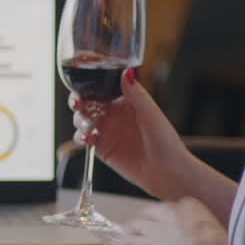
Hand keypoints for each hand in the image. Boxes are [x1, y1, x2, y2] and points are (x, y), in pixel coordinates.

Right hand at [71, 68, 191, 199]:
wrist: (167, 173)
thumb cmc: (166, 143)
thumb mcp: (151, 114)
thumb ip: (135, 94)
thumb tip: (126, 71)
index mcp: (126, 102)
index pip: (102, 88)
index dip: (89, 84)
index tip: (81, 85)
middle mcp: (114, 115)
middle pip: (87, 102)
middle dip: (78, 100)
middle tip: (77, 103)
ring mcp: (107, 132)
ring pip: (82, 119)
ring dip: (79, 119)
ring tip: (88, 126)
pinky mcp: (102, 149)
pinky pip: (84, 139)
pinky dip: (80, 137)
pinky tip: (86, 138)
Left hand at [109, 198, 233, 244]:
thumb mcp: (221, 232)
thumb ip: (212, 233)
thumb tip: (219, 243)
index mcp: (189, 207)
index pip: (173, 208)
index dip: (168, 217)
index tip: (168, 223)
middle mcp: (168, 213)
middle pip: (151, 214)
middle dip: (146, 220)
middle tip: (141, 226)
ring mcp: (154, 228)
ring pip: (137, 226)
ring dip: (132, 230)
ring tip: (125, 232)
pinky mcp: (143, 244)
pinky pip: (128, 241)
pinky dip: (119, 241)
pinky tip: (114, 241)